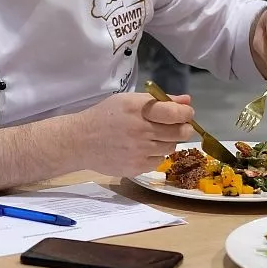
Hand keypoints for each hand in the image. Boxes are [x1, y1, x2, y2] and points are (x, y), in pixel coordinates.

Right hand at [75, 93, 194, 176]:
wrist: (80, 141)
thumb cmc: (105, 117)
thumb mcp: (128, 101)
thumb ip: (159, 100)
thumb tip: (186, 100)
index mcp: (138, 109)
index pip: (175, 112)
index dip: (186, 113)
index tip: (186, 113)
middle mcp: (140, 130)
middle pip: (179, 132)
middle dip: (184, 128)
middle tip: (178, 126)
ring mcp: (138, 150)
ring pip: (171, 147)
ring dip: (168, 141)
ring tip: (155, 136)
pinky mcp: (136, 167)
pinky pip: (158, 161)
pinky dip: (156, 155)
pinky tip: (144, 149)